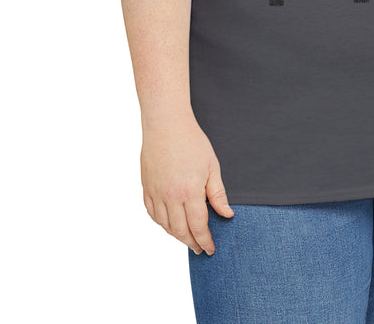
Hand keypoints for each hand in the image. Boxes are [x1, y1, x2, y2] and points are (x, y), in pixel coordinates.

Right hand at [140, 115, 233, 253]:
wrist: (166, 125)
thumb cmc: (192, 142)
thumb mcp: (211, 166)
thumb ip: (217, 194)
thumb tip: (226, 215)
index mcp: (190, 191)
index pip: (198, 226)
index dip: (205, 240)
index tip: (210, 248)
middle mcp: (171, 196)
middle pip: (180, 231)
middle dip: (192, 243)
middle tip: (200, 248)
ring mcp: (156, 193)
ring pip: (165, 225)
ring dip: (176, 236)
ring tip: (187, 238)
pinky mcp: (146, 188)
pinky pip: (152, 214)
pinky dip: (161, 224)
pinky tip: (169, 224)